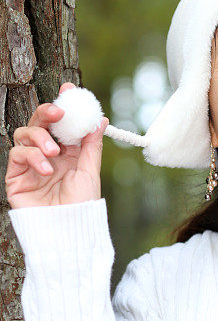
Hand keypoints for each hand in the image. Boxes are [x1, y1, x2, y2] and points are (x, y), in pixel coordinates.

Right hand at [5, 82, 109, 209]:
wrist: (67, 231)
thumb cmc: (81, 206)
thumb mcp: (90, 171)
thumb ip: (91, 145)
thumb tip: (99, 119)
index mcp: (67, 152)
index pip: (62, 123)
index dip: (64, 104)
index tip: (69, 89)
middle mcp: (47, 154)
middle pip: (40, 122)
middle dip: (47, 112)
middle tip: (58, 112)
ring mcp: (30, 164)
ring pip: (24, 133)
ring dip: (40, 137)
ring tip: (54, 152)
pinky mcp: (15, 176)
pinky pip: (17, 154)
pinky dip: (32, 156)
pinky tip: (46, 169)